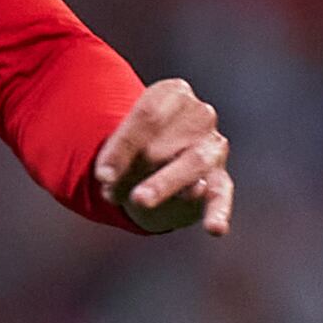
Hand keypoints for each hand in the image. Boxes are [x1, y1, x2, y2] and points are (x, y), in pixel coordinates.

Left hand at [92, 80, 233, 238]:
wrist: (158, 154)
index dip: (122, 146)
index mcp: (173, 93)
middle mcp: (199, 115)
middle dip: (137, 166)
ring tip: (140, 200)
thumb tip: (108, 179)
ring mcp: (212, 146)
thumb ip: (115, 154)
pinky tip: (215, 229)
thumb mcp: (120, 140)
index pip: (147, 115)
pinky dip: (218, 212)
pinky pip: (221, 194)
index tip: (101, 175)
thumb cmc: (135, 142)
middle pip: (166, 141)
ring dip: (164, 183)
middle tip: (111, 191)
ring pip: (192, 163)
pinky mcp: (220, 177)